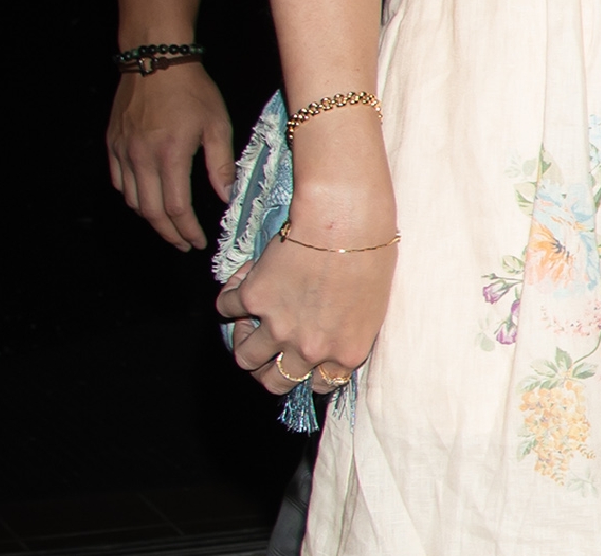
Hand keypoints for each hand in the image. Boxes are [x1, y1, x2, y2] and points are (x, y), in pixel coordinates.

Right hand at [109, 62, 234, 250]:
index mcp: (170, 156)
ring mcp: (122, 153)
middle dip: (168, 233)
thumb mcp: (217, 124)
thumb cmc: (193, 90)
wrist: (156, 60)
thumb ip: (221, 165)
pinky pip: (118, 182)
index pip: (176, 208)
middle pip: (150, 212)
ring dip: (150, 218)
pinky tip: (147, 199)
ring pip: (132, 200)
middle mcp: (141, 159)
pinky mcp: (111, 145)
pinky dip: (132, 197)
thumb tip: (227, 198)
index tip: (197, 243)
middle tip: (183, 243)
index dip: (187, 231)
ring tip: (169, 224)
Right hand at [217, 224, 396, 400]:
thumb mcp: (374, 304)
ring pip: (245, 357)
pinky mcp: (253, 299)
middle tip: (269, 348)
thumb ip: (351, 330)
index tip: (304, 362)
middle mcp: (310, 348)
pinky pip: (225, 309)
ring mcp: (278, 327)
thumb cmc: (373, 251)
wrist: (346, 217)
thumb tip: (334, 338)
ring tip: (251, 320)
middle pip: (275, 381)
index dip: (310, 374)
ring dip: (244, 339)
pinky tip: (244, 280)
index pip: (320, 384)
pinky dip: (230, 295)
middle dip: (269, 369)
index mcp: (346, 351)